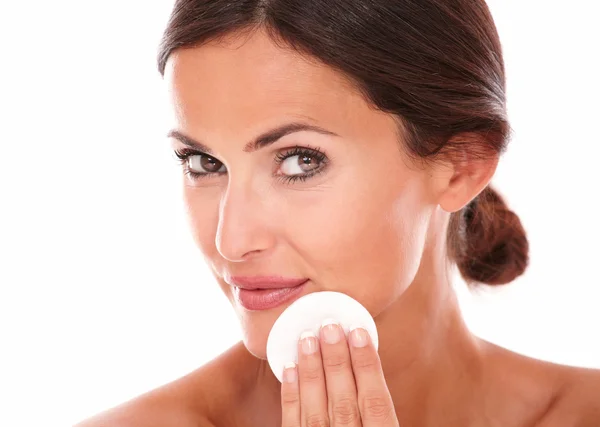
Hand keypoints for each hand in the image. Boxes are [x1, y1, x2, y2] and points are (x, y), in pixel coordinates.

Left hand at [280, 320, 399, 426]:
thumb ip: (377, 416)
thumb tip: (366, 369)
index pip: (376, 403)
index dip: (367, 366)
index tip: (358, 332)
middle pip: (344, 402)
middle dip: (337, 361)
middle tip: (329, 326)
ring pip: (317, 412)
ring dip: (312, 372)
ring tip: (307, 338)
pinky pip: (293, 426)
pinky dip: (290, 397)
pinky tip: (290, 370)